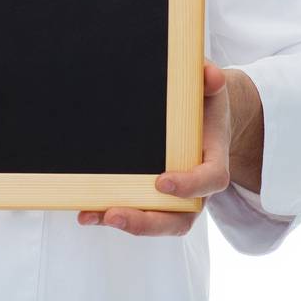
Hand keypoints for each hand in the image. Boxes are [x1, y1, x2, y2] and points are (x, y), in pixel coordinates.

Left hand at [76, 59, 233, 235]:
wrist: (204, 119)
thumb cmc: (205, 104)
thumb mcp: (208, 88)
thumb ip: (209, 78)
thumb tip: (209, 76)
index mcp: (214, 160)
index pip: (211, 180)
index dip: (190, 186)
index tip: (162, 181)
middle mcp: (197, 188)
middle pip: (181, 218)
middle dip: (148, 222)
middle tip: (115, 214)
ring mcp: (177, 199)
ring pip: (158, 223)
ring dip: (126, 223)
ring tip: (91, 215)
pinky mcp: (156, 200)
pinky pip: (138, 214)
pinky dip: (111, 215)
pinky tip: (87, 213)